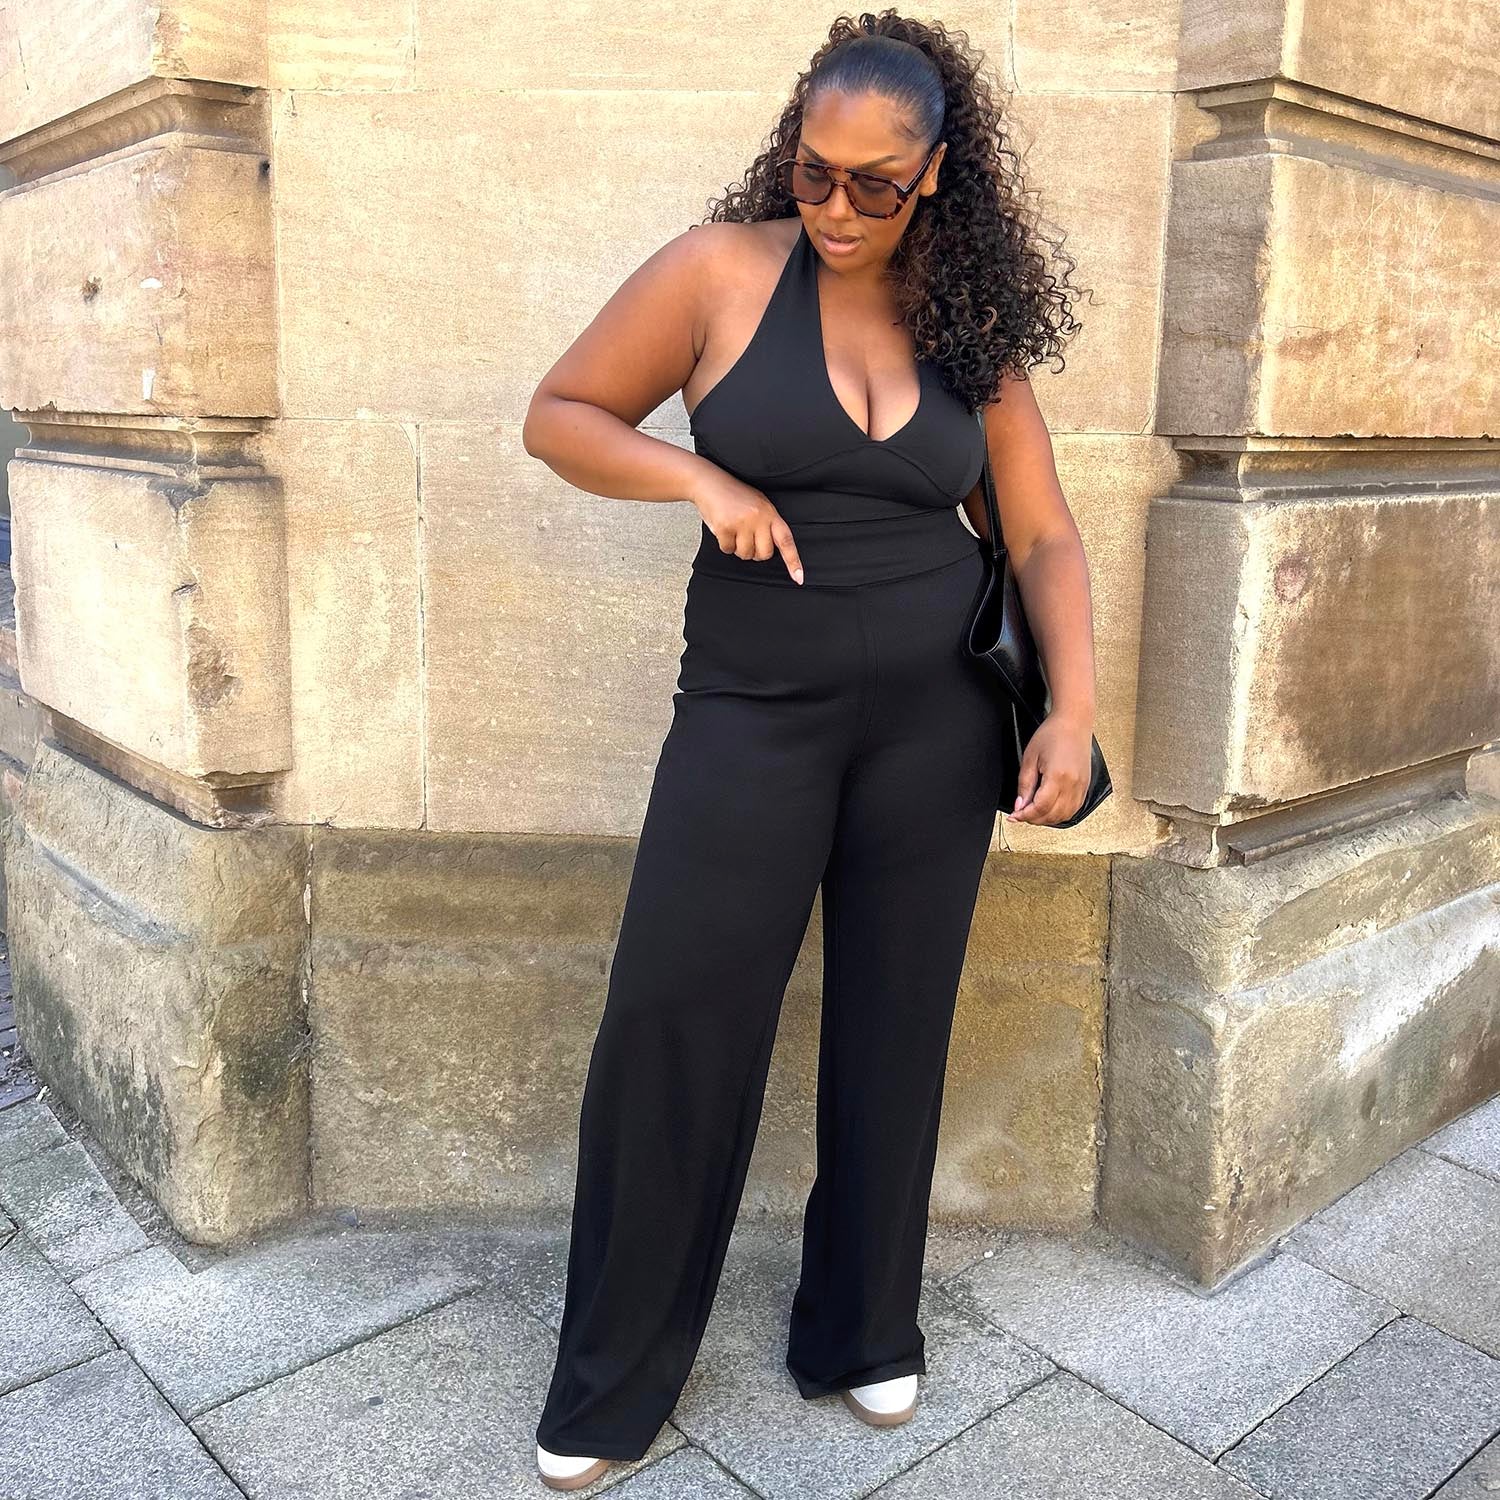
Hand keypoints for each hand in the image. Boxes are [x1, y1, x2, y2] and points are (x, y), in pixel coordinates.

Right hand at [690, 469, 804, 583]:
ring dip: (737, 548)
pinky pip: (728, 549)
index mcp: (770, 513)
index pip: (786, 541)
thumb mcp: (758, 506)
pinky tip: (723, 528)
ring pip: (745, 554)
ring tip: (734, 530)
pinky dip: (724, 543)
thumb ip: (767, 525)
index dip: (793, 561)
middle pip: (764, 554)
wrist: (710, 482)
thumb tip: (770, 549)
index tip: (799, 578)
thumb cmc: (734, 495)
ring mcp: (742, 522)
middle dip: (754, 552)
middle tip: (746, 538)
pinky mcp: (726, 527)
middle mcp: (759, 518)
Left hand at [1006, 708, 1093, 825]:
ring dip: (1047, 819)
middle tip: (1021, 814)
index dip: (1024, 815)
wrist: (1073, 722)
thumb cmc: (1052, 734)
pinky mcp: (1085, 786)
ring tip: (1034, 812)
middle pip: (1052, 815)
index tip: (1014, 816)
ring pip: (1064, 816)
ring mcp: (1082, 786)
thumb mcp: (1029, 758)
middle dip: (1034, 819)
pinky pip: (1074, 809)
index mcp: (1058, 776)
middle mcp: (1073, 784)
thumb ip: (1024, 785)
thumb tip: (1020, 805)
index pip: (1040, 808)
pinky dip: (1061, 814)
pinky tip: (1050, 808)